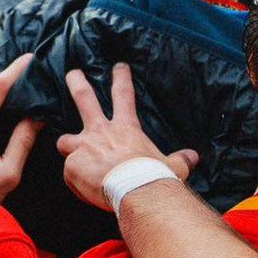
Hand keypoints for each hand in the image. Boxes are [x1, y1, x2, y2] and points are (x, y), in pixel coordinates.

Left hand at [55, 64, 198, 210]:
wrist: (136, 191)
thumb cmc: (154, 177)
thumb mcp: (172, 166)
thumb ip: (180, 159)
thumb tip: (193, 157)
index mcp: (125, 128)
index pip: (124, 95)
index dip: (121, 78)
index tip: (118, 66)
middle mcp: (100, 132)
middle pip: (84, 98)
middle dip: (77, 82)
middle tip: (73, 73)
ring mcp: (82, 147)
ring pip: (64, 141)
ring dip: (67, 146)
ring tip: (72, 158)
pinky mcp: (71, 165)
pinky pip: (69, 174)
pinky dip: (75, 181)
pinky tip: (85, 190)